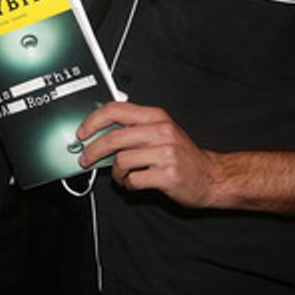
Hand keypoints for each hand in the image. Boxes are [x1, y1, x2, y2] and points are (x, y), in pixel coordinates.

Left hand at [78, 101, 226, 208]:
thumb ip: (134, 128)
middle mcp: (160, 131)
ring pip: (121, 160)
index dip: (93, 121)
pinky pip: (134, 179)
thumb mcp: (161, 131)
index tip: (82, 133)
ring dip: (116, 172)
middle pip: (113, 138)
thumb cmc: (182, 155)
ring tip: (122, 176)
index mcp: (155, 116)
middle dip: (93, 151)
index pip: (115, 110)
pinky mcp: (167, 174)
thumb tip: (98, 132)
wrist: (213, 176)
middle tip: (86, 159)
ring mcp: (165, 153)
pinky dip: (128, 184)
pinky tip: (133, 183)